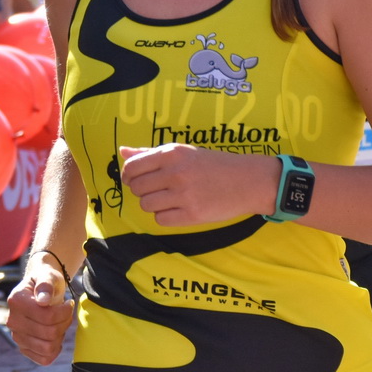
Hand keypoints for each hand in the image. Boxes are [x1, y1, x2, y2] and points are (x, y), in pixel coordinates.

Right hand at [4, 257, 72, 364]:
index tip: (69, 303)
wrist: (40, 290)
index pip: (47, 317)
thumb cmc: (46, 281)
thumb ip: (46, 284)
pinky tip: (56, 337)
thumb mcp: (48, 276)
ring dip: (60, 336)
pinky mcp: (23, 348)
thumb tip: (43, 300)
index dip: (65, 312)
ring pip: (47, 348)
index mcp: (16, 301)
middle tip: (66, 313)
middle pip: (49, 333)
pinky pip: (43, 359)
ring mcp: (16, 336)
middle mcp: (12, 321)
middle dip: (64, 323)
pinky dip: (54, 351)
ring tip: (60, 323)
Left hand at [118, 144, 277, 225]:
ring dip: (152, 204)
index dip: (128, 176)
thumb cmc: (213, 165)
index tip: (135, 179)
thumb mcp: (183, 152)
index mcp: (172, 153)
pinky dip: (164, 216)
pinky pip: (160, 220)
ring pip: (146, 205)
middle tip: (156, 189)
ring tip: (168, 198)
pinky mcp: (192, 215)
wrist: (248, 181)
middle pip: (137, 188)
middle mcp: (175, 173)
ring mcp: (184, 195)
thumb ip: (150, 153)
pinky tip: (177, 209)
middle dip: (141, 190)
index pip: (132, 167)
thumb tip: (123, 152)